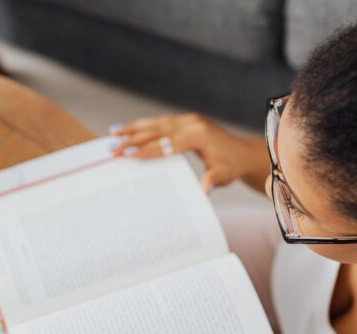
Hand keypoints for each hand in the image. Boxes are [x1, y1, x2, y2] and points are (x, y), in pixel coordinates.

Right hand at [110, 113, 268, 192]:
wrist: (243, 153)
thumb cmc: (232, 166)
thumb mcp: (224, 175)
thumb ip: (213, 180)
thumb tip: (205, 191)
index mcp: (198, 135)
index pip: (167, 143)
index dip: (147, 149)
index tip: (129, 154)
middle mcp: (192, 123)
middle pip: (157, 130)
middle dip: (133, 138)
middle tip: (112, 146)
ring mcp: (188, 120)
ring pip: (156, 123)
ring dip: (134, 128)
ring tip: (113, 133)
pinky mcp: (186, 121)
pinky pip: (162, 122)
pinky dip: (145, 126)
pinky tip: (129, 129)